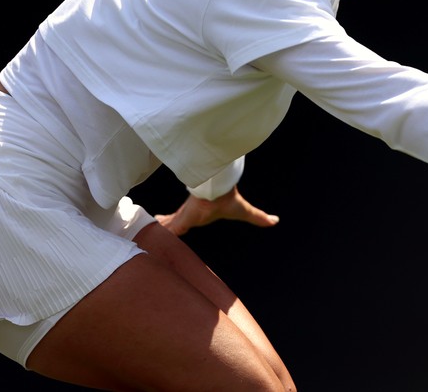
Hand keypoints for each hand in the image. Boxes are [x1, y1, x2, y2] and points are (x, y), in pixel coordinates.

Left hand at [155, 186, 279, 236]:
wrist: (218, 191)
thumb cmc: (229, 200)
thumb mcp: (246, 212)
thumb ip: (259, 217)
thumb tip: (276, 220)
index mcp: (204, 213)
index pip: (191, 217)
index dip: (183, 220)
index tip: (177, 220)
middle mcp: (192, 214)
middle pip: (177, 220)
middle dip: (169, 222)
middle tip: (159, 223)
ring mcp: (185, 217)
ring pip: (171, 225)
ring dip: (162, 228)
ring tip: (152, 229)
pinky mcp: (181, 220)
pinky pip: (167, 230)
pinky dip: (160, 233)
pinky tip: (151, 235)